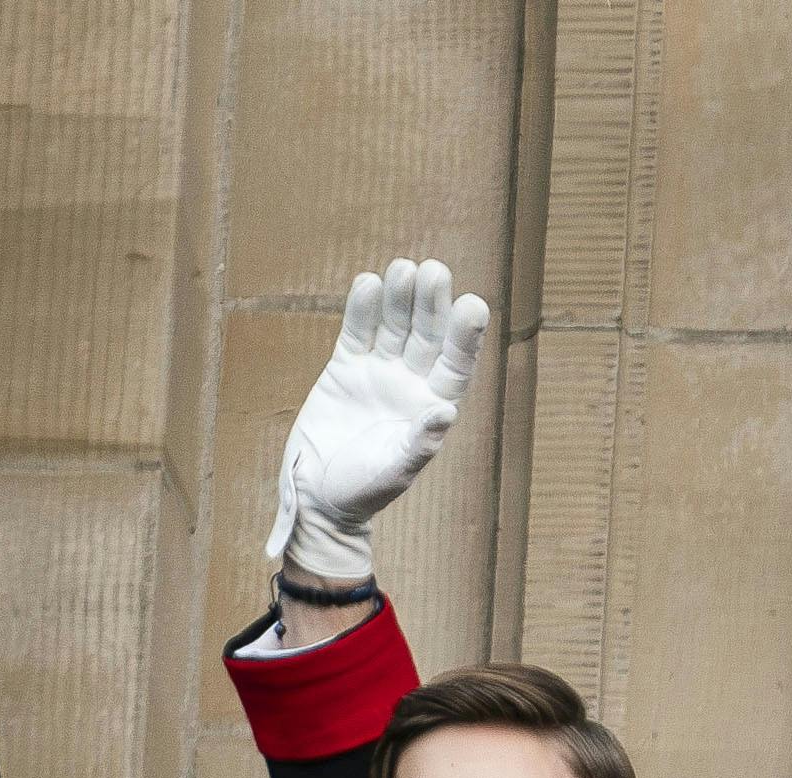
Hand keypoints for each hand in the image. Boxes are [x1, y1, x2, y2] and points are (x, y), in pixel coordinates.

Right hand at [269, 257, 490, 578]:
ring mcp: (379, 373)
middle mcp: (411, 385)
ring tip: (403, 269)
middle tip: (434, 271)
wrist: (318, 494)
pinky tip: (369, 284)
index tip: (474, 304)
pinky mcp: (346, 367)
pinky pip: (358, 331)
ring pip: (394, 326)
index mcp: (432, 409)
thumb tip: (446, 411)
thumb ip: (420, 442)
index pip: (455, 366)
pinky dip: (363, 309)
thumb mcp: (394, 470)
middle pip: (427, 336)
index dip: (465, 337)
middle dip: (431, 305)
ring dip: (400, 298)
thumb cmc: (363, 491)